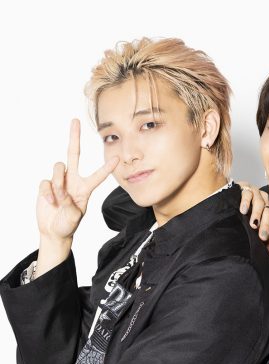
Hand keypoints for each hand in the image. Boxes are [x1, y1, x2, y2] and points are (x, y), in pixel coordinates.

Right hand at [37, 119, 118, 240]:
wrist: (53, 231)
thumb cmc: (68, 225)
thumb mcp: (74, 218)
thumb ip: (70, 204)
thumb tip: (62, 191)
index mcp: (84, 189)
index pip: (97, 176)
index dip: (106, 168)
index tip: (117, 159)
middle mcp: (72, 181)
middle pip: (73, 154)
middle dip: (74, 137)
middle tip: (75, 120)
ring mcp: (59, 181)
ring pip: (58, 169)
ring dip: (58, 184)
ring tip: (58, 200)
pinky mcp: (46, 185)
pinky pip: (46, 183)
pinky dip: (47, 193)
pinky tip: (50, 202)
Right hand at [238, 181, 268, 256]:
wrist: (230, 201)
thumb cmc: (244, 217)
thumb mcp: (255, 230)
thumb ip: (265, 241)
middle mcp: (266, 201)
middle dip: (266, 226)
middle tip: (262, 236)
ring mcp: (256, 193)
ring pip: (260, 203)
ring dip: (257, 215)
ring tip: (253, 225)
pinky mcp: (245, 188)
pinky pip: (247, 194)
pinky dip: (246, 202)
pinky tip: (243, 210)